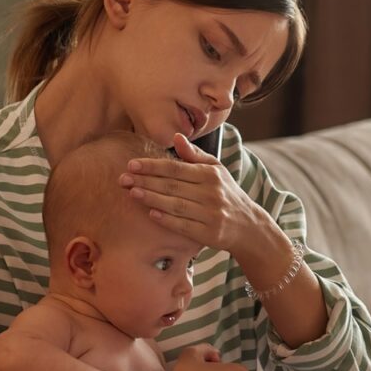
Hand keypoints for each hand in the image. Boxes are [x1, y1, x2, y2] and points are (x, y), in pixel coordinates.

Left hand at [120, 133, 264, 253]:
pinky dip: (167, 220)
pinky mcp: (208, 233)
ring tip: (132, 192)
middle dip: (146, 181)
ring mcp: (210, 214)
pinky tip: (151, 213)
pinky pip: (183, 226)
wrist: (247, 225)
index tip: (132, 164)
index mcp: (210, 174)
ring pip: (175, 205)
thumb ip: (194, 155)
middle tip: (123, 178)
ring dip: (152, 199)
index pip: (176, 168)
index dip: (153, 166)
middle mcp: (211, 193)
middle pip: (172, 186)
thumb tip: (176, 136)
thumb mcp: (216, 170)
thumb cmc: (226, 193)